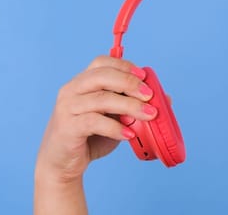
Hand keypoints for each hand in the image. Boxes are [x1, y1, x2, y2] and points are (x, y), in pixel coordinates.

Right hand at [34, 56, 157, 214]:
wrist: (62, 164)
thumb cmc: (90, 137)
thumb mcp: (115, 118)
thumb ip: (133, 105)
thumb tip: (165, 98)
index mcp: (82, 82)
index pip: (102, 62)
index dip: (124, 66)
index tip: (144, 76)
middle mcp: (71, 90)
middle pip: (102, 76)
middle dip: (130, 83)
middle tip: (150, 96)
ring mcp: (67, 107)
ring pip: (101, 99)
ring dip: (129, 106)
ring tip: (149, 115)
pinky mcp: (67, 127)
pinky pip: (94, 122)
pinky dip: (115, 127)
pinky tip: (129, 134)